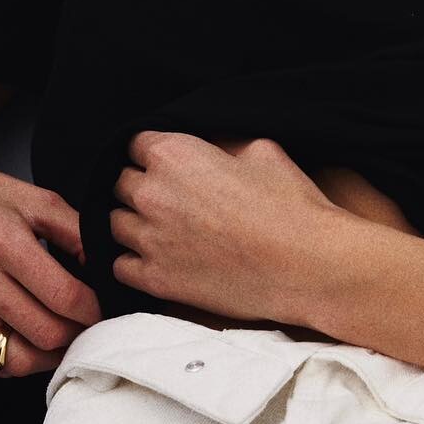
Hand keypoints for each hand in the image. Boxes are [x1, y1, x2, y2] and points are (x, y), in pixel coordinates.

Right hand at [0, 148, 102, 375]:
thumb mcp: (33, 198)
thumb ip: (75, 231)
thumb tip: (103, 271)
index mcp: (1, 240)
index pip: (64, 296)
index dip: (93, 310)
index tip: (102, 309)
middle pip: (44, 332)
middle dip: (75, 335)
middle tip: (86, 326)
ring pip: (17, 358)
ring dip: (48, 355)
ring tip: (61, 339)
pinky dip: (16, 360)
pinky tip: (29, 341)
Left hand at [109, 131, 423, 326]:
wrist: (307, 266)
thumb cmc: (290, 205)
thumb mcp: (261, 150)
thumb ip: (219, 145)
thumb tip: (209, 149)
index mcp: (174, 154)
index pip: (136, 144)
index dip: (155, 153)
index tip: (172, 166)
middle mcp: (152, 194)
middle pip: (122, 183)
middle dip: (143, 186)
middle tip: (173, 200)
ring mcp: (149, 239)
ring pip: (116, 223)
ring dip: (136, 223)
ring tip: (166, 230)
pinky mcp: (156, 279)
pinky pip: (120, 265)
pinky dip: (135, 261)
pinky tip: (161, 259)